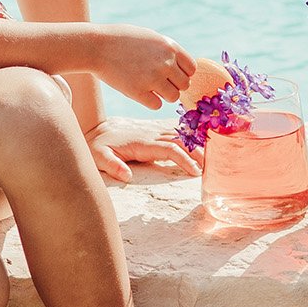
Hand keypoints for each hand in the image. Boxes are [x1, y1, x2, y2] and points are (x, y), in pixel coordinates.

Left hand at [86, 120, 201, 184]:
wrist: (96, 129)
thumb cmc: (96, 147)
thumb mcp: (98, 157)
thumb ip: (111, 166)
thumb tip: (126, 176)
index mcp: (142, 143)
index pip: (170, 149)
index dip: (184, 159)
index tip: (195, 172)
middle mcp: (151, 135)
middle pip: (181, 141)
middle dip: (197, 153)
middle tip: (211, 168)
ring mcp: (154, 131)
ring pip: (181, 135)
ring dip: (196, 145)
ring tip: (210, 158)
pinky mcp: (154, 131)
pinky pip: (176, 132)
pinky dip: (189, 137)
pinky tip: (200, 143)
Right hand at [88, 28, 194, 111]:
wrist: (95, 46)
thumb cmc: (122, 40)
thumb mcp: (150, 37)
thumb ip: (167, 52)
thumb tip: (183, 69)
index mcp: (170, 47)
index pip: (191, 69)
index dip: (182, 73)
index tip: (171, 74)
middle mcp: (165, 63)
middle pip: (184, 85)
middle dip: (173, 85)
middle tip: (158, 82)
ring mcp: (152, 78)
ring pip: (173, 97)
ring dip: (163, 95)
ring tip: (149, 87)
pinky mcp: (138, 92)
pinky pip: (156, 105)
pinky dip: (150, 101)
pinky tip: (139, 92)